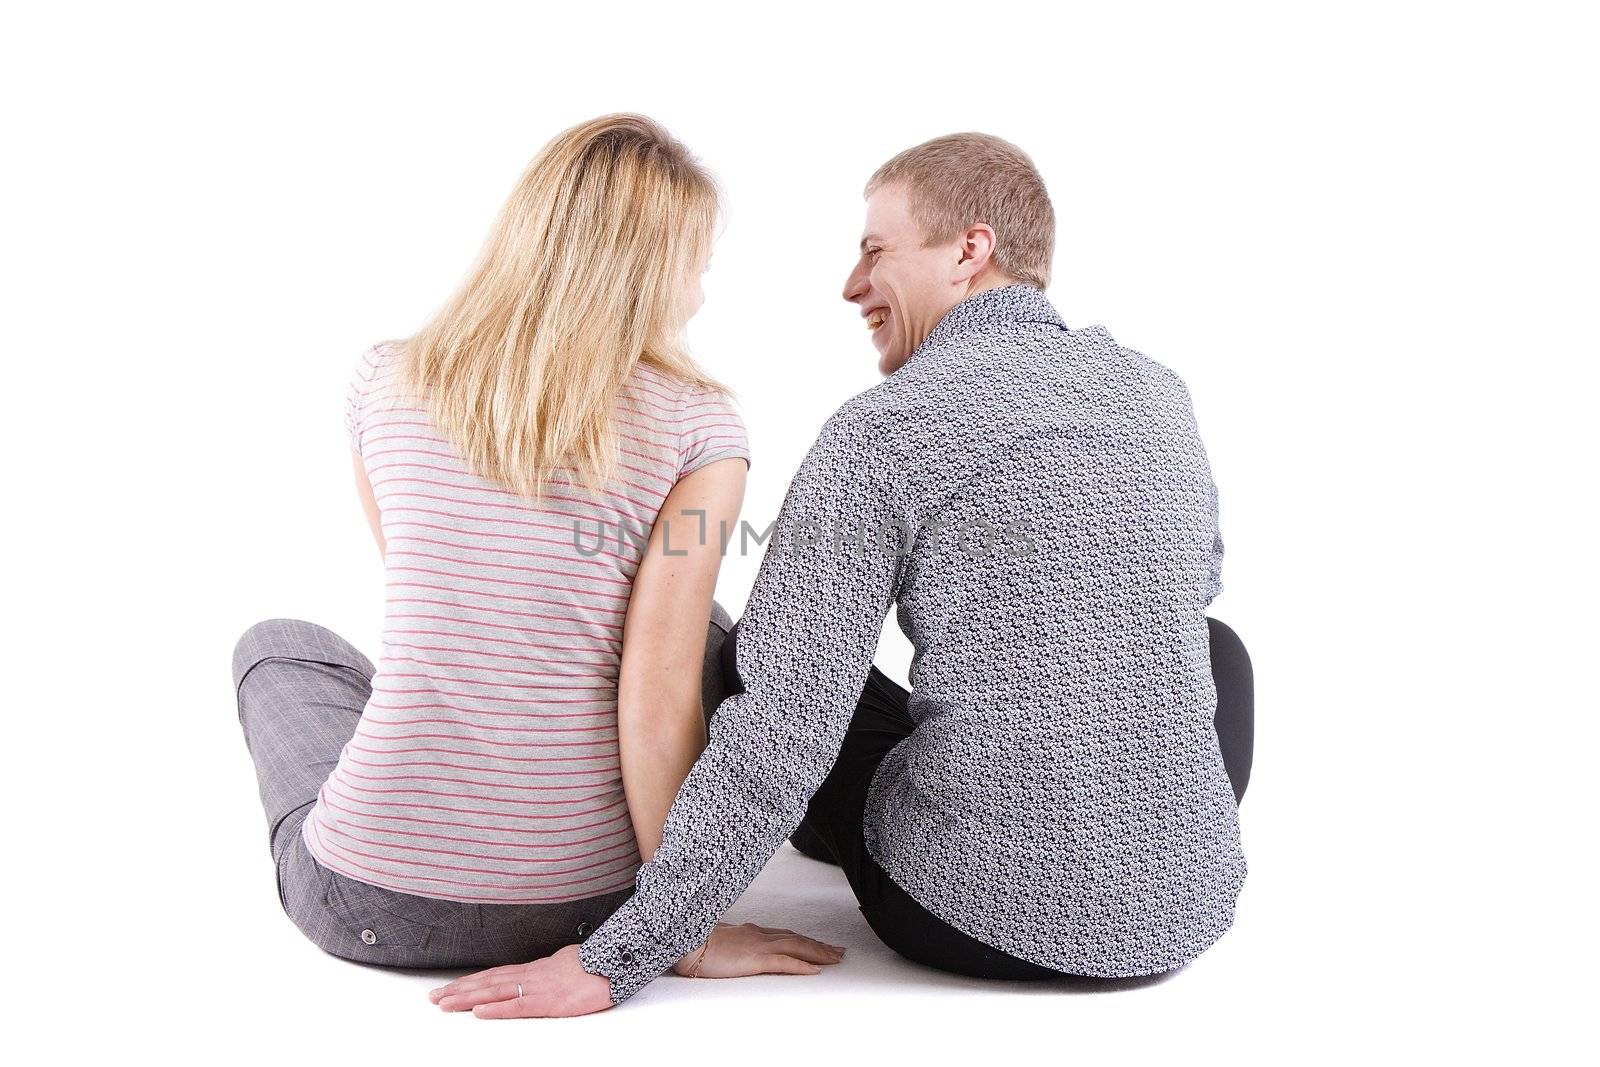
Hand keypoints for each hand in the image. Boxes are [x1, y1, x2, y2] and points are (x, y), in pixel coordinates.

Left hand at [428, 944, 611, 1018]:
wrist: (614, 963)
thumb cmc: (594, 964)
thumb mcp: (566, 963)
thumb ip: (549, 971)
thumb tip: (543, 973)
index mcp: (534, 968)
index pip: (495, 974)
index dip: (471, 981)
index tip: (450, 987)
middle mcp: (530, 975)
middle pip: (487, 982)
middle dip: (458, 990)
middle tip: (434, 998)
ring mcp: (537, 987)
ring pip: (494, 992)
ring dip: (466, 998)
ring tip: (444, 1004)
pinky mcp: (548, 1001)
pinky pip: (517, 1006)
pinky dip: (495, 1008)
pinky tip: (478, 1011)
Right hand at [672, 921, 844, 977]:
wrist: (686, 940)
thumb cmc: (697, 941)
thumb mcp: (721, 940)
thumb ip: (734, 942)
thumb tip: (737, 949)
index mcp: (752, 931)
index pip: (786, 934)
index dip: (805, 940)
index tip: (820, 944)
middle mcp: (760, 935)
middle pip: (797, 939)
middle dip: (819, 946)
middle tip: (838, 952)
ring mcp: (759, 946)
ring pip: (797, 948)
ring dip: (819, 954)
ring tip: (835, 959)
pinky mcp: (755, 958)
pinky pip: (784, 962)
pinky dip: (802, 965)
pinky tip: (815, 970)